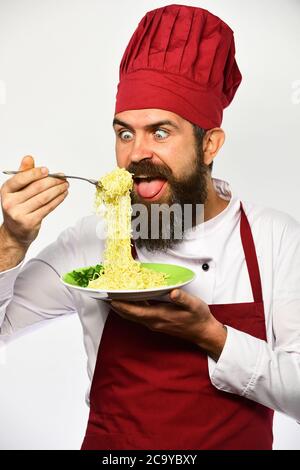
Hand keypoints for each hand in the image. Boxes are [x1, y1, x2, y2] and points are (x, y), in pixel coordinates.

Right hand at [0, 155, 68, 247]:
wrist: (15, 231)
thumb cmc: (18, 207)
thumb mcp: (16, 190)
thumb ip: (24, 174)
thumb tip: (29, 158)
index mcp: (6, 190)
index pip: (21, 178)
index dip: (36, 173)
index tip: (48, 170)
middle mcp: (10, 202)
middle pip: (36, 188)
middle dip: (53, 181)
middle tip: (62, 177)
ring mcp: (19, 213)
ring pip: (44, 198)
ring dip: (58, 190)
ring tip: (65, 185)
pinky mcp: (30, 222)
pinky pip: (47, 208)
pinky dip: (58, 200)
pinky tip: (63, 195)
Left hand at [110, 288, 226, 360]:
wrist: (203, 332)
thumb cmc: (198, 318)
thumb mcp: (194, 305)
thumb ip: (182, 298)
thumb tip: (173, 292)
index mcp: (160, 316)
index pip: (136, 311)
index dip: (122, 305)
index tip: (110, 299)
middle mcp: (154, 322)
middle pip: (130, 315)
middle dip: (117, 306)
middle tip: (104, 295)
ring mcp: (154, 324)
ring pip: (133, 316)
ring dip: (122, 308)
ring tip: (112, 297)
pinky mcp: (157, 323)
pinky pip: (139, 316)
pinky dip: (130, 309)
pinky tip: (129, 302)